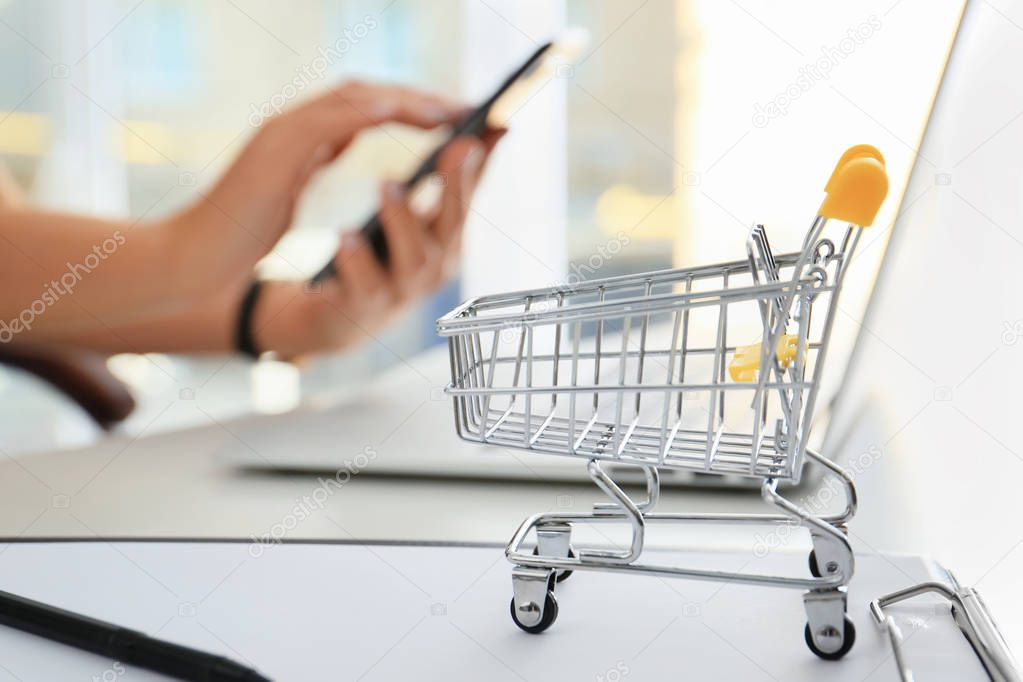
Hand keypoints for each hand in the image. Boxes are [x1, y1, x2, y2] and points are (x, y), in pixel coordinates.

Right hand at [166, 81, 467, 298]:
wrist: (192, 257)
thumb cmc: (240, 232)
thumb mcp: (288, 189)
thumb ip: (315, 158)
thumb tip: (348, 139)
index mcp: (300, 136)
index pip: (364, 105)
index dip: (412, 104)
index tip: (456, 113)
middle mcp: (293, 124)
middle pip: (368, 92)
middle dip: (423, 96)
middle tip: (471, 105)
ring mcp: (284, 133)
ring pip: (358, 98)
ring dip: (411, 100)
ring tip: (455, 111)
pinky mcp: (277, 151)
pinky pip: (336, 120)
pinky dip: (378, 114)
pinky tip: (414, 119)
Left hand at [251, 128, 504, 357]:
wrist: (317, 317)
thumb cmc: (365, 263)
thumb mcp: (400, 218)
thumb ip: (428, 179)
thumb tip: (451, 120)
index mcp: (440, 239)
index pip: (470, 193)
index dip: (485, 160)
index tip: (496, 123)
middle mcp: (429, 267)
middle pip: (452, 226)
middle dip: (457, 185)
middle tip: (457, 146)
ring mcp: (396, 291)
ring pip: (414, 259)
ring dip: (405, 219)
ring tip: (389, 184)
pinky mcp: (358, 309)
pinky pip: (362, 286)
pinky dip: (358, 261)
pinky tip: (347, 237)